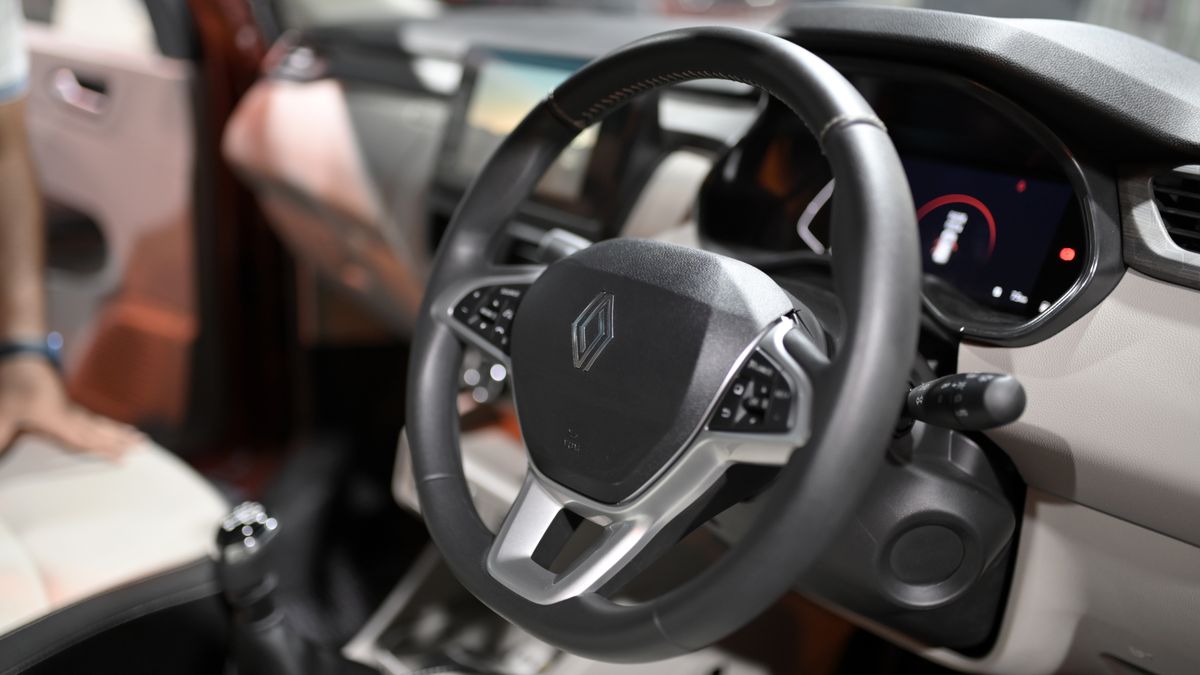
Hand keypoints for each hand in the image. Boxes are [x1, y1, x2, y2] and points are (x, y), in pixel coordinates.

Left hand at [0, 356, 142, 459]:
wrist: (22, 358)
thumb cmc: (12, 386)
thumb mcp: (2, 413)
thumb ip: (2, 435)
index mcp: (57, 420)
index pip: (86, 439)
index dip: (106, 449)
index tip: (124, 457)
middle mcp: (69, 416)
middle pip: (101, 431)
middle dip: (122, 440)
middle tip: (144, 446)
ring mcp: (71, 410)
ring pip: (100, 424)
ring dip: (120, 432)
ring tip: (139, 438)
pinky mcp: (68, 406)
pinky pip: (94, 419)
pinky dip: (108, 426)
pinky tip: (116, 429)